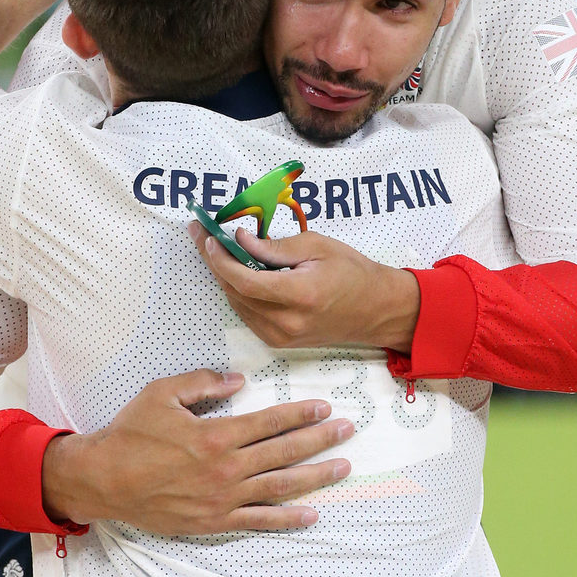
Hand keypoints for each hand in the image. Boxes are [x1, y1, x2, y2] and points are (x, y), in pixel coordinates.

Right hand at [41, 369, 353, 532]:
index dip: (301, 414)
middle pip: (284, 452)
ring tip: (342, 467)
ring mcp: (222, 498)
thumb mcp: (162, 393)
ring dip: (315, 476)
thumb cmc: (130, 434)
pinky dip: (287, 519)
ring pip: (280, 487)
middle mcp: (226, 468)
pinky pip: (259, 521)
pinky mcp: (214, 521)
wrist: (103, 479)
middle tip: (347, 432)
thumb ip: (203, 382)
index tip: (324, 408)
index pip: (271, 422)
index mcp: (216, 435)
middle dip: (320, 440)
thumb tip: (239, 380)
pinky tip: (311, 514)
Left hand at [188, 223, 420, 351]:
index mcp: (300, 296)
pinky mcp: (279, 342)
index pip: (245, 281)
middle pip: (235, 292)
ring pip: (237, 304)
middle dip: (214, 262)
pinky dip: (237, 292)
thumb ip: (276, 246)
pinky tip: (235, 271)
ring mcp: (281, 337)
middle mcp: (286, 322)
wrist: (376, 310)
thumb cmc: (352, 272)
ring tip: (214, 248)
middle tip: (201, 234)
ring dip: (223, 276)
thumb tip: (240, 240)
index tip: (208, 237)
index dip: (221, 260)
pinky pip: (247, 314)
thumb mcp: (318, 246)